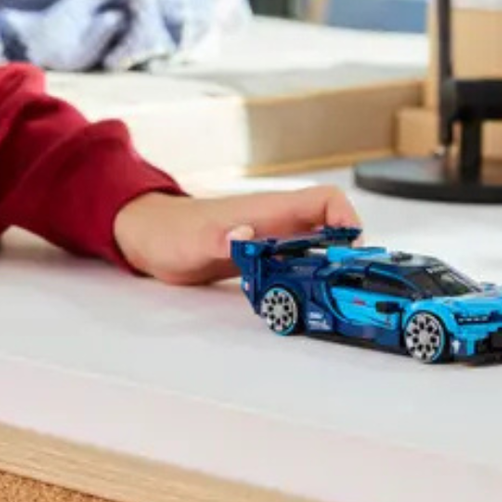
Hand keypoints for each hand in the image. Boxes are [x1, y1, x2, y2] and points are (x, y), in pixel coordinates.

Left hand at [112, 185, 361, 286]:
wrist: (150, 238)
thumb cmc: (170, 230)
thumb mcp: (193, 238)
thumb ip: (218, 237)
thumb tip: (244, 236)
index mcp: (270, 209)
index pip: (326, 200)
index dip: (348, 220)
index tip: (351, 250)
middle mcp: (277, 223)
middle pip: (330, 230)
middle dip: (345, 255)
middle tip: (346, 284)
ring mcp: (270, 241)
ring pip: (315, 251)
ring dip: (326, 272)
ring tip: (327, 297)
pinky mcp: (261, 260)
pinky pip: (293, 268)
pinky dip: (302, 283)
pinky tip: (294, 301)